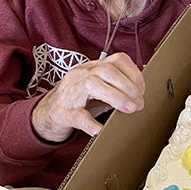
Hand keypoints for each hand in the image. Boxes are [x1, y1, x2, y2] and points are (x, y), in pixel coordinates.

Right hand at [30, 52, 144, 142]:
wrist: (48, 112)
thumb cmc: (79, 98)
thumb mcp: (99, 87)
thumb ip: (117, 86)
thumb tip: (141, 94)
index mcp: (93, 66)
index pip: (117, 59)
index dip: (134, 73)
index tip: (143, 89)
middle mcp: (81, 74)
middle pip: (107, 71)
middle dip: (128, 86)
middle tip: (139, 103)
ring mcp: (70, 91)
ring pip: (93, 85)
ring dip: (116, 97)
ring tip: (130, 109)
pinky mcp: (63, 112)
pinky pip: (79, 116)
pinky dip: (92, 124)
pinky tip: (102, 130)